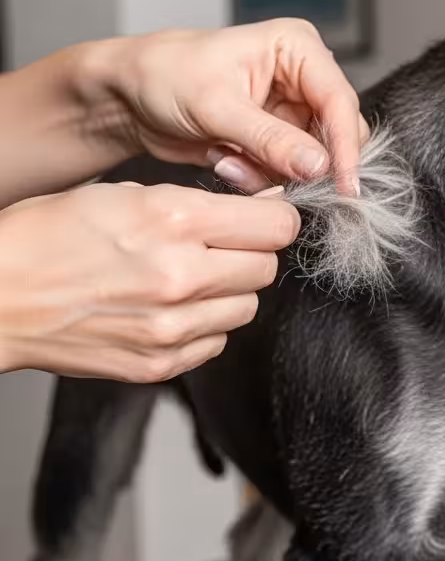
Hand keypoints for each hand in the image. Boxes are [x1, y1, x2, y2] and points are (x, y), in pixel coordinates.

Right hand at [0, 183, 298, 381]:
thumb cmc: (51, 236)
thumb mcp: (127, 196)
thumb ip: (201, 205)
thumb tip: (263, 208)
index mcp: (173, 221)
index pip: (277, 226)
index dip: (275, 219)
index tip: (265, 218)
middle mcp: (180, 277)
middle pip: (267, 268)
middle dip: (250, 254)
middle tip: (219, 247)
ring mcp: (171, 327)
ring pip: (247, 307)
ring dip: (229, 292)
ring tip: (187, 278)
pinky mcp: (160, 364)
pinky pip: (217, 341)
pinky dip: (204, 326)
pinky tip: (169, 309)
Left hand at [88, 19, 369, 194]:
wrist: (127, 98)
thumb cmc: (164, 76)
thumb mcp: (217, 107)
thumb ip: (272, 139)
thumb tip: (320, 166)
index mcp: (297, 48)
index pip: (340, 102)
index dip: (345, 147)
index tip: (344, 186)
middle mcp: (303, 77)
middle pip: (336, 134)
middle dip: (303, 164)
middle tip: (268, 176)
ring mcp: (291, 110)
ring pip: (314, 160)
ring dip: (273, 172)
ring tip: (228, 160)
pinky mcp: (278, 139)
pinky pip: (290, 173)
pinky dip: (259, 177)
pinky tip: (225, 161)